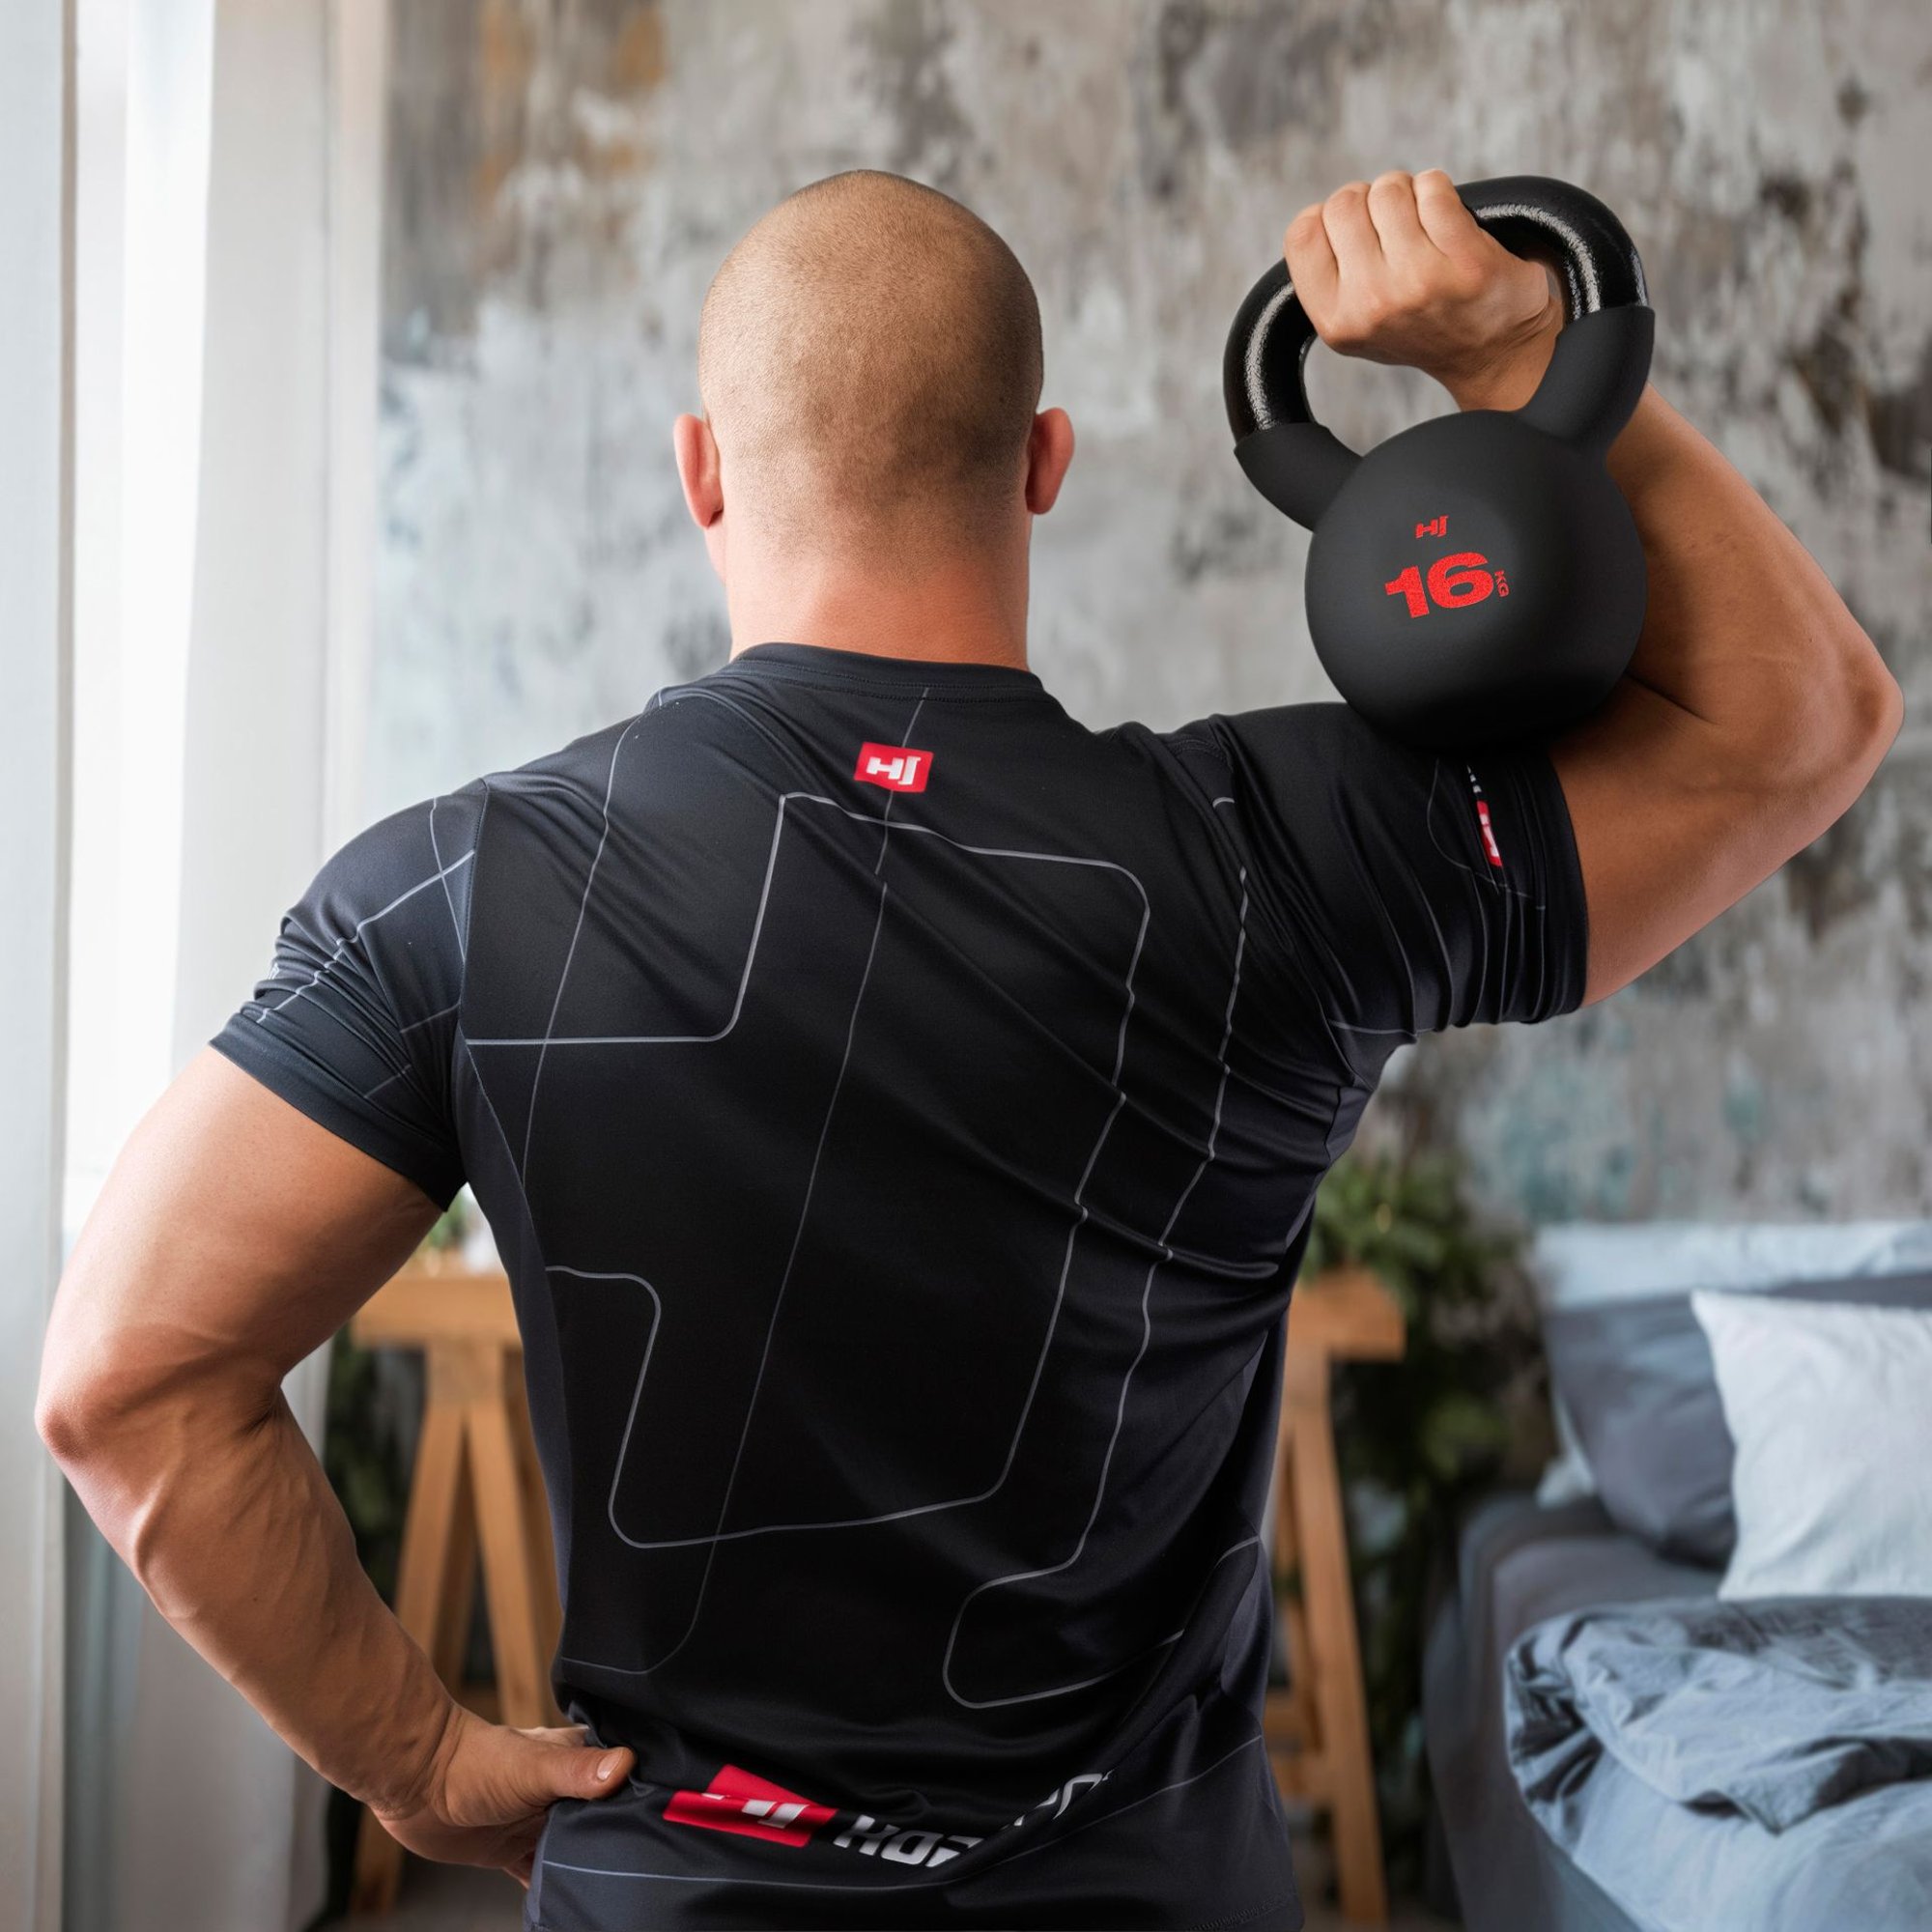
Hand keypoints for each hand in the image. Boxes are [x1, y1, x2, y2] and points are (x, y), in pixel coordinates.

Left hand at [369, 1704, 636, 1887]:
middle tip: (651, 1865)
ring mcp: (538, 1822)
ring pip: (575, 1849)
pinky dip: (556, 1887)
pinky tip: (573, 1903)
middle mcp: (564, 1791)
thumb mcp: (534, 1767)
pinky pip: (542, 1873)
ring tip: (619, 1889)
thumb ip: (578, 1770)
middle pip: (604, 1820)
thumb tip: (627, 1765)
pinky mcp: (513, 1849)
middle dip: (621, 1838)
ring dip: (588, 1866)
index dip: (648, 1797)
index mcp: (578, 1761)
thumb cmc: (476, 1762)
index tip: (675, 1819)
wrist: (417, 1783)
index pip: (626, 1780)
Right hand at [1283, 169, 1563, 411]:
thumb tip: (1320, 216)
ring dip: (1407, 192)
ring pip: (1388, 189)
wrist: (1494, 352)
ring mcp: (1418, 281)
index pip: (1302, 235)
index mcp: (1336, 322)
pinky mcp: (1465, 260)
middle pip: (1344, 203)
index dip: (1328, 219)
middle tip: (1395, 226)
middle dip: (1369, 201)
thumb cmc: (1423, 324)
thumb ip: (1328, 277)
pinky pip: (1433, 188)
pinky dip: (1440, 189)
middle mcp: (1372, 304)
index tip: (1356, 232)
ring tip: (1423, 223)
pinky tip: (1449, 219)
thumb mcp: (1358, 321)